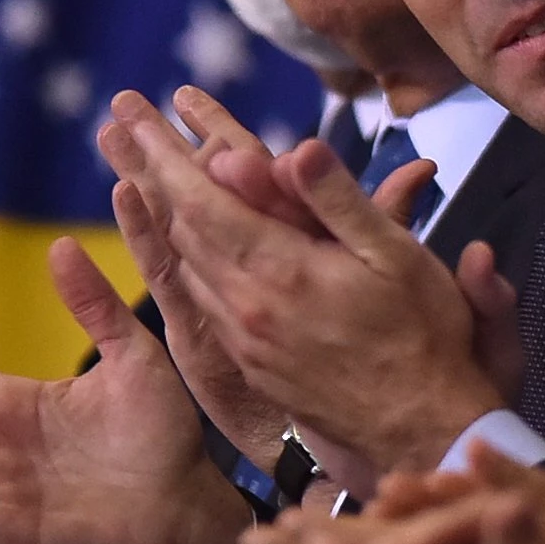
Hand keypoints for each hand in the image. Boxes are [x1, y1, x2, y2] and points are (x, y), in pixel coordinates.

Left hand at [98, 91, 503, 475]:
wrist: (421, 428)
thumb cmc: (421, 335)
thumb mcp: (395, 254)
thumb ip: (338, 200)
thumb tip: (294, 148)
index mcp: (279, 272)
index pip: (203, 201)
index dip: (164, 154)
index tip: (136, 115)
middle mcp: (246, 307)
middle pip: (180, 227)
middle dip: (149, 170)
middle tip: (123, 125)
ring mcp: (244, 339)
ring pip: (186, 264)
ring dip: (160, 212)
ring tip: (140, 172)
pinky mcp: (250, 362)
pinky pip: (201, 299)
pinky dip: (186, 257)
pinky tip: (187, 243)